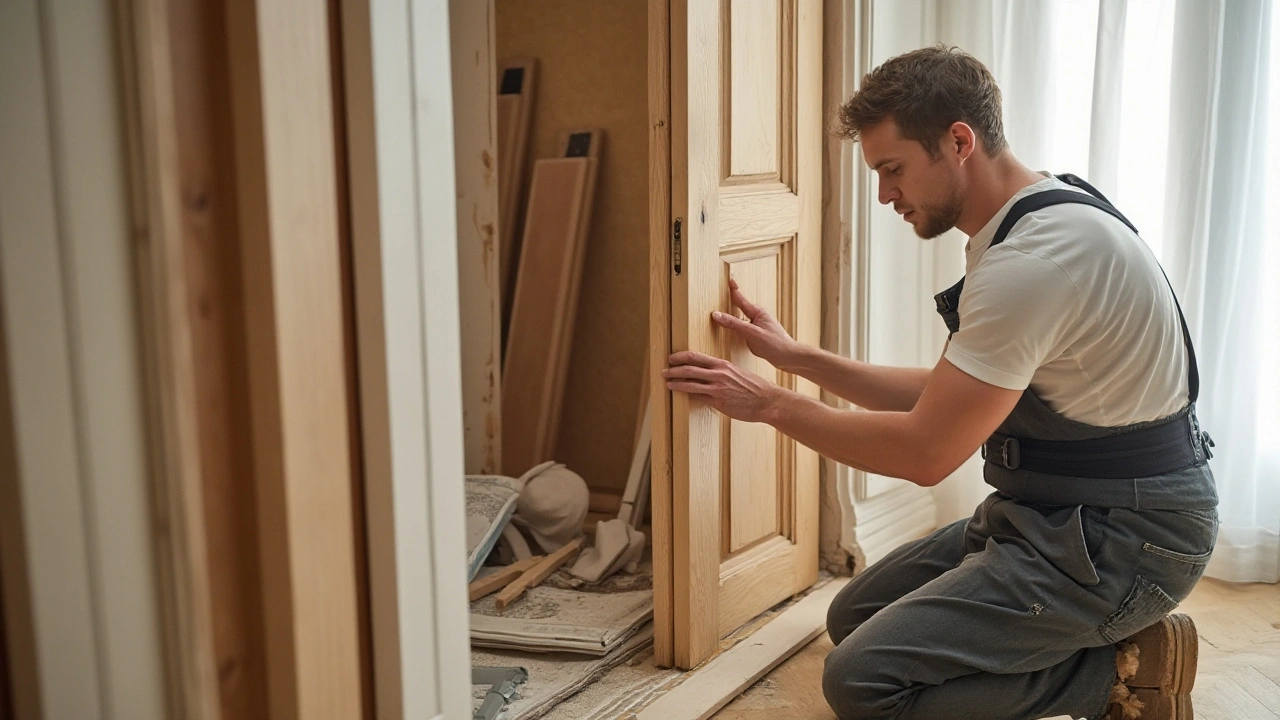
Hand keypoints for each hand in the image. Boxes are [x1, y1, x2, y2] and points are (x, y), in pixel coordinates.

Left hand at [663, 350, 779, 422]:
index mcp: (722, 365)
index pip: (695, 357)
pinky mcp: (718, 402)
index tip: (671, 358)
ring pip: (690, 384)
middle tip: (664, 371)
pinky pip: (698, 398)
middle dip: (673, 370)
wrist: (767, 400)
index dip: (680, 357)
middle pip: (688, 369)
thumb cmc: (754, 387)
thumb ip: (722, 372)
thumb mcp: (737, 372)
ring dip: (676, 383)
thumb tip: (708, 373)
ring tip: (667, 383)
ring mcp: (717, 389)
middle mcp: (718, 374)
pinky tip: (681, 396)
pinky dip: (688, 395)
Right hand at [712, 278, 799, 369]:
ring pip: (741, 318)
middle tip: (724, 290)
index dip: (734, 288)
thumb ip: (734, 324)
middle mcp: (757, 316)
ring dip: (733, 313)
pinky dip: (736, 326)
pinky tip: (732, 328)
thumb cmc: (775, 344)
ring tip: (724, 308)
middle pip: (740, 306)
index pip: (741, 298)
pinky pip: (743, 327)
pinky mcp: (756, 335)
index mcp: (757, 312)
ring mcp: (757, 326)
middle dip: (732, 299)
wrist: (788, 357)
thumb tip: (717, 315)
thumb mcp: (752, 333)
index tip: (729, 279)